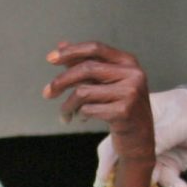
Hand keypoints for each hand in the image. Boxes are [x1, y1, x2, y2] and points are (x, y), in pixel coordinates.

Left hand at [44, 41, 158, 186]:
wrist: (139, 141)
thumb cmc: (119, 108)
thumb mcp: (105, 84)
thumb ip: (86, 64)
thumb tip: (61, 45)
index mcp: (128, 62)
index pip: (95, 48)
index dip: (71, 51)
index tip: (50, 59)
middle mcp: (133, 74)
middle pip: (86, 69)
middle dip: (61, 81)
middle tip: (46, 93)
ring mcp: (131, 93)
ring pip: (84, 91)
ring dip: (68, 105)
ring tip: (65, 114)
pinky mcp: (124, 112)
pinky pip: (88, 109)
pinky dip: (80, 115)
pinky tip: (82, 118)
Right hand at [81, 85, 186, 186]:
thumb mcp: (175, 121)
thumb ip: (159, 138)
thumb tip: (142, 157)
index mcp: (136, 124)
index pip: (115, 143)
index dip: (106, 162)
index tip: (102, 180)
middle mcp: (142, 142)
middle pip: (128, 166)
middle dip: (130, 183)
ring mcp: (156, 156)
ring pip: (148, 179)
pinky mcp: (170, 167)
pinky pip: (168, 182)